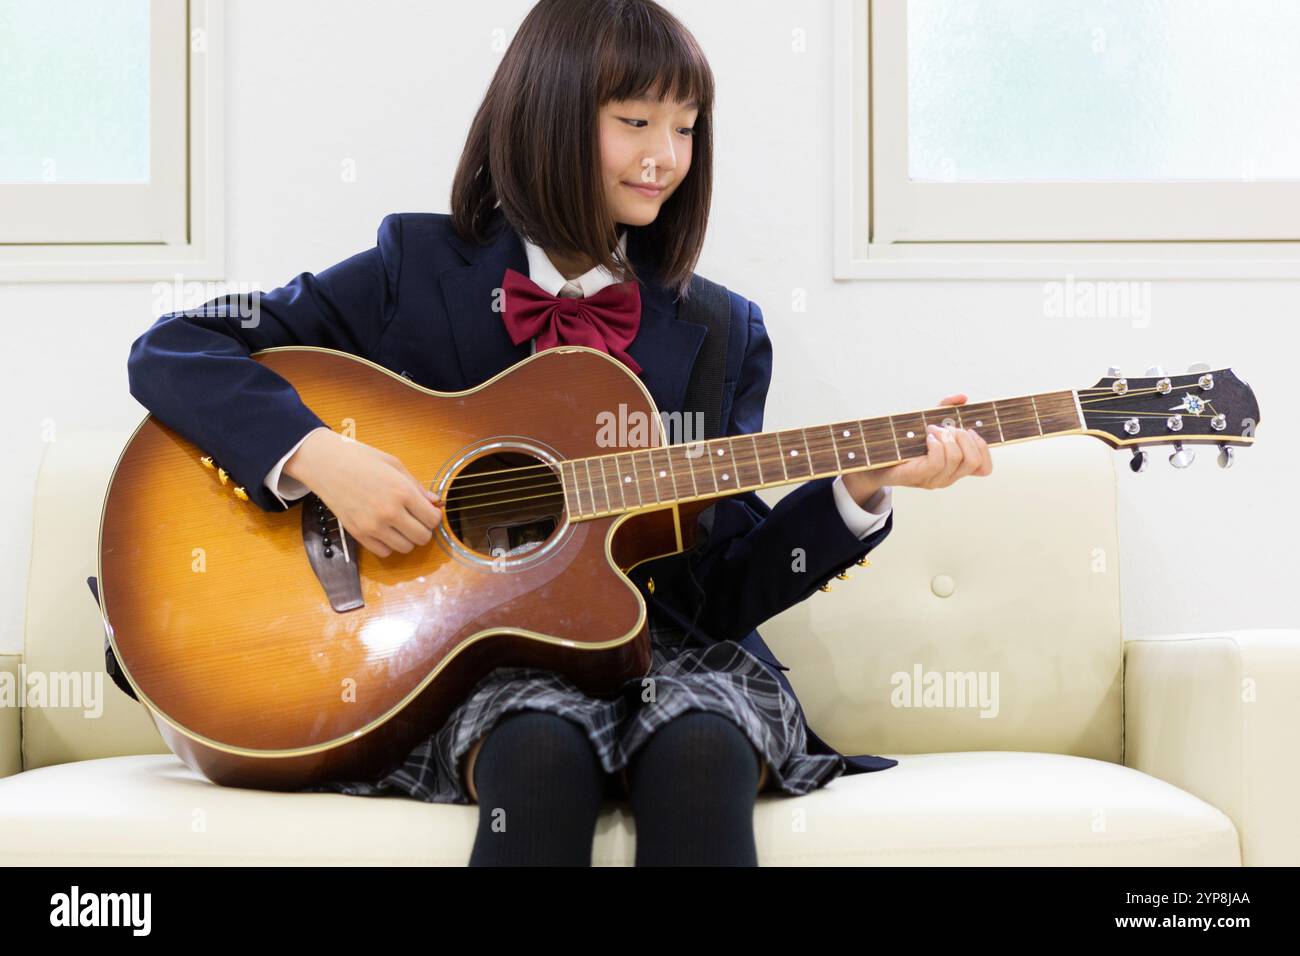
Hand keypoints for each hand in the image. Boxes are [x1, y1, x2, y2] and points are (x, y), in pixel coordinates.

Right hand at [284, 427, 442, 557]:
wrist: (325, 464)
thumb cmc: (361, 459)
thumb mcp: (394, 465)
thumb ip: (417, 486)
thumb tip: (435, 501)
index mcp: (402, 492)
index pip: (433, 519)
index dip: (434, 517)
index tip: (428, 511)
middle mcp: (390, 512)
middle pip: (422, 538)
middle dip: (424, 529)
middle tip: (416, 519)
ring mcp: (373, 526)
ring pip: (405, 548)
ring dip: (407, 538)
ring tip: (400, 524)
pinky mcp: (358, 534)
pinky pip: (384, 552)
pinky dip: (389, 545)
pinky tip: (385, 530)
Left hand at [842, 394, 992, 502]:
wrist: (874, 461)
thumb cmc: (904, 443)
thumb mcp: (928, 421)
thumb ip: (946, 408)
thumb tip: (962, 397)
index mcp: (955, 468)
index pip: (985, 468)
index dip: (983, 448)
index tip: (969, 430)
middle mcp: (949, 477)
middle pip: (974, 460)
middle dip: (964, 437)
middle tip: (946, 428)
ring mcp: (934, 479)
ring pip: (957, 458)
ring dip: (946, 437)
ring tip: (931, 430)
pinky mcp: (919, 476)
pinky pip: (938, 461)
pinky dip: (935, 444)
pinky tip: (926, 438)